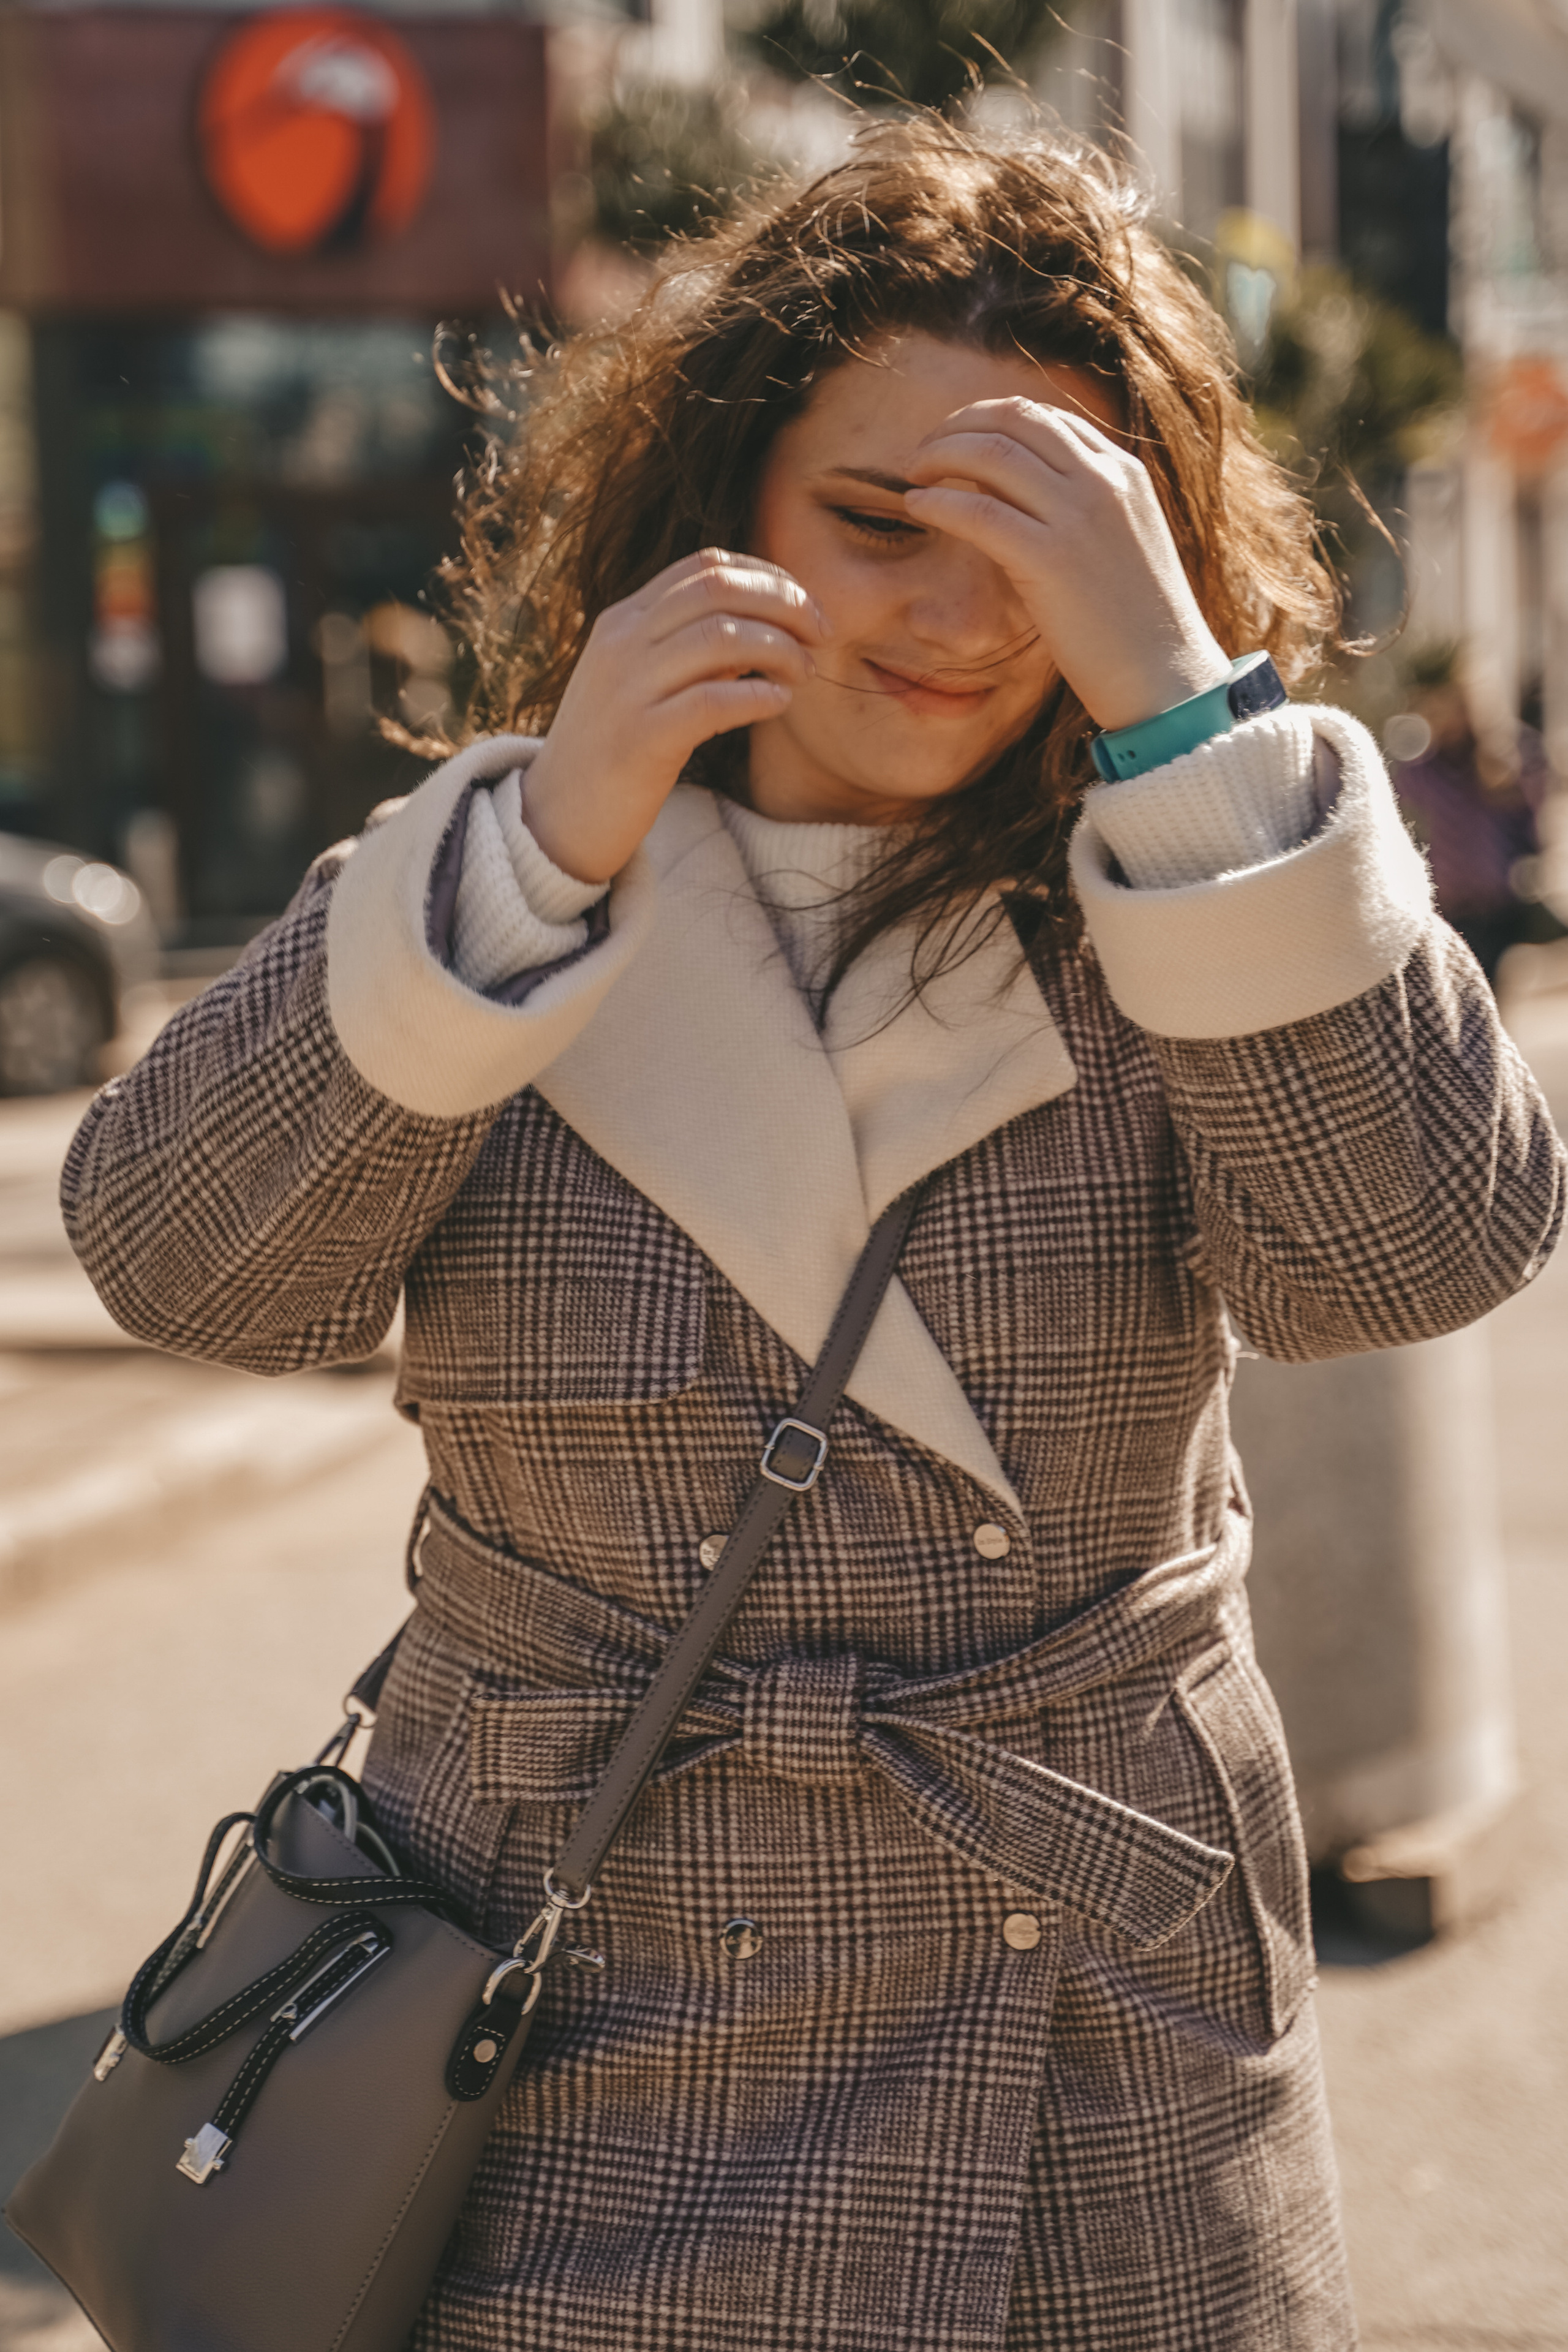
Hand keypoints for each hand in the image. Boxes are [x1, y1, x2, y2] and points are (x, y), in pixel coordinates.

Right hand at [518, 550, 828, 882]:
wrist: (557, 816)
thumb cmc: (613, 749)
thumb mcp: (641, 682)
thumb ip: (692, 650)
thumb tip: (763, 627)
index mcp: (622, 619)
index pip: (705, 567)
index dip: (767, 576)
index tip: (804, 604)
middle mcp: (621, 643)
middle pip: (719, 589)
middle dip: (785, 603)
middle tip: (821, 632)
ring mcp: (627, 689)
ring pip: (721, 638)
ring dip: (780, 648)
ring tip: (805, 671)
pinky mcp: (640, 739)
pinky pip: (712, 702)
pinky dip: (757, 696)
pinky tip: (779, 702)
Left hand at [902, 400, 1230, 734]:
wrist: (1165, 676)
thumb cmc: (1135, 626)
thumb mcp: (1118, 544)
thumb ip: (1077, 508)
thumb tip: (1007, 487)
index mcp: (1123, 473)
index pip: (1046, 417)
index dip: (991, 418)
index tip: (958, 437)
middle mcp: (1103, 482)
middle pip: (1015, 419)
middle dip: (960, 425)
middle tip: (925, 451)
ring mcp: (1078, 516)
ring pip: (992, 454)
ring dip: (940, 455)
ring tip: (913, 473)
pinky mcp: (1049, 559)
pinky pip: (978, 513)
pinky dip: (938, 503)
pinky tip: (915, 507)